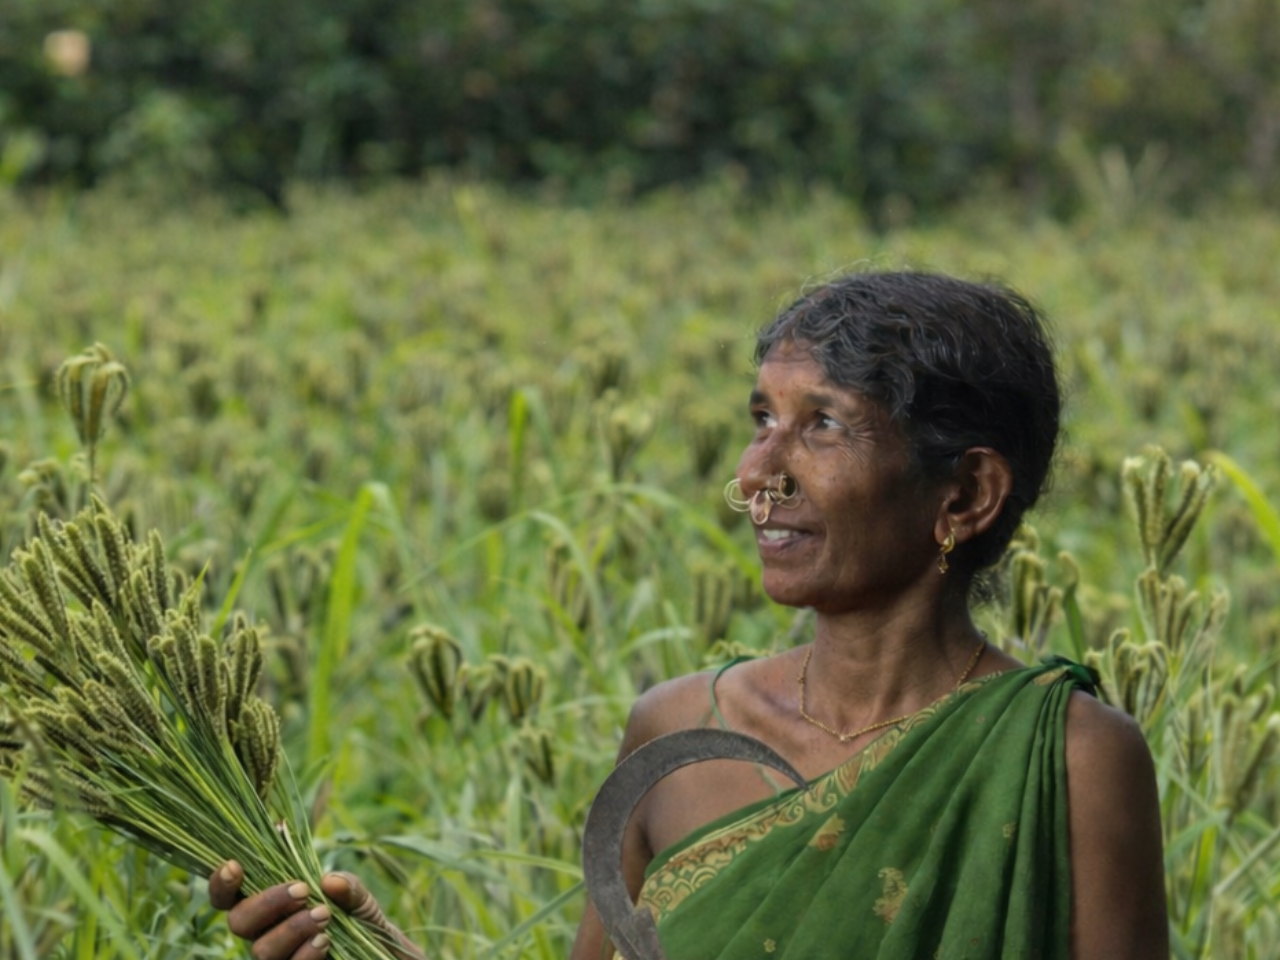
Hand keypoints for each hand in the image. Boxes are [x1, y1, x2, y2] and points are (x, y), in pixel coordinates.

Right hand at [208, 860, 425, 959]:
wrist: (380, 951)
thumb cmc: (356, 916)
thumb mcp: (357, 895)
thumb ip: (346, 884)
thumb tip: (329, 881)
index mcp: (268, 904)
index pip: (228, 897)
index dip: (221, 883)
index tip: (234, 866)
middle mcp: (264, 933)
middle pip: (238, 922)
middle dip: (267, 903)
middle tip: (303, 890)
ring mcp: (277, 959)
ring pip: (261, 950)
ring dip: (291, 928)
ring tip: (324, 915)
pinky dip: (304, 955)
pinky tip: (324, 941)